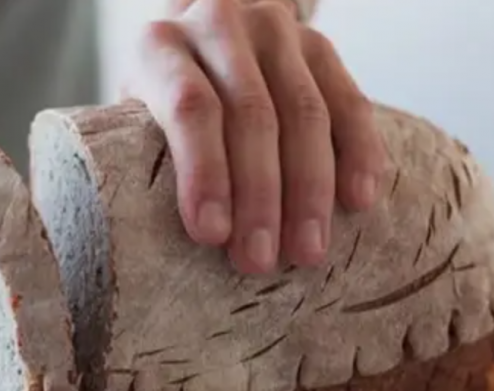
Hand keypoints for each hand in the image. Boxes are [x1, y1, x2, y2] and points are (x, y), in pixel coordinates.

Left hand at [125, 0, 385, 273]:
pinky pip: (348, 101)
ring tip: (307, 250)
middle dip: (259, 196)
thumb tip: (165, 242)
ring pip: (304, 112)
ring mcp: (275, 31)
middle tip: (260, 260)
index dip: (204, 173)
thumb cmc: (158, 94)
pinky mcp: (319, 44)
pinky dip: (358, 153)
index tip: (211, 235)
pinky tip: (359, 199)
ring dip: (309, 190)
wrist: (196, 32)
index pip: (191, 108)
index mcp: (161, 46)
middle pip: (252, 115)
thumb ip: (147, 155)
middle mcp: (220, 26)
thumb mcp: (133, 114)